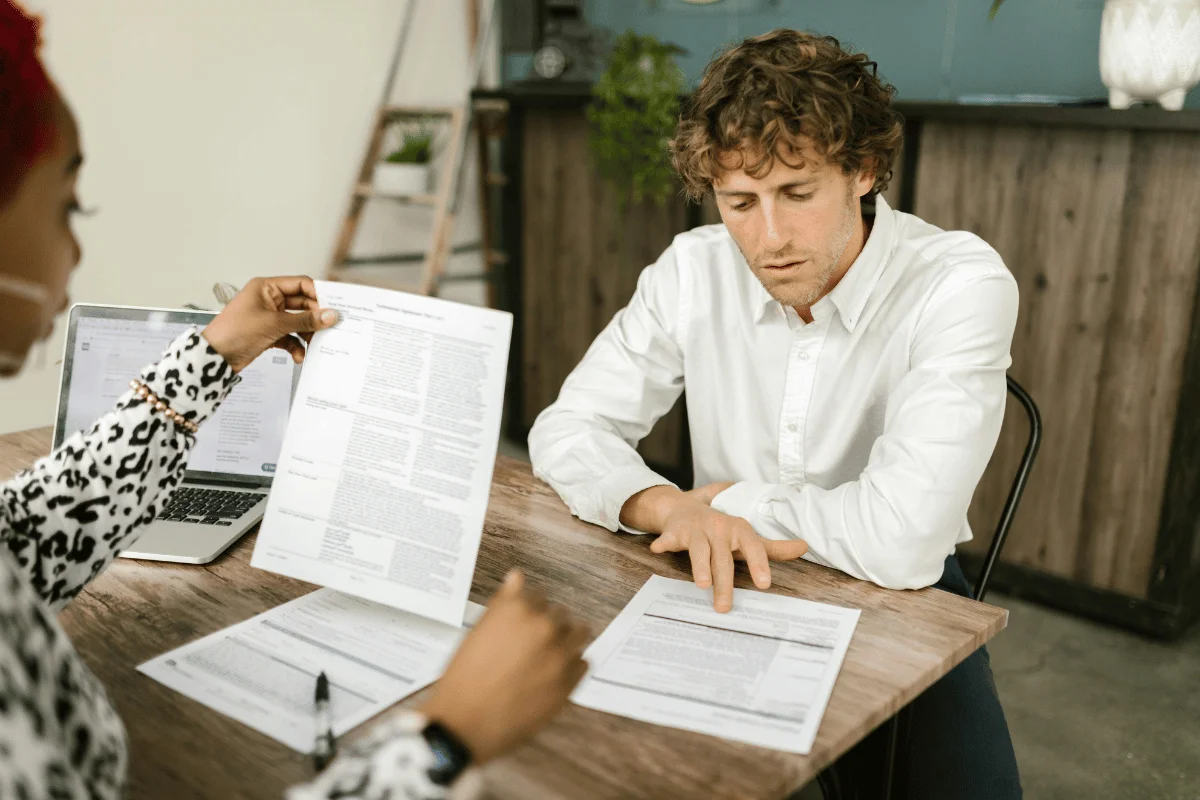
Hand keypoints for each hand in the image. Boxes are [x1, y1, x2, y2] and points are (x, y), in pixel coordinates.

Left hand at [200, 276, 338, 371]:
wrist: (215, 357)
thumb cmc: (235, 332)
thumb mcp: (274, 324)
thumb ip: (304, 320)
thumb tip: (329, 315)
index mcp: (267, 287)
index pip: (300, 284)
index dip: (318, 295)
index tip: (333, 307)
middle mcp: (269, 300)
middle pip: (302, 305)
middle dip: (314, 318)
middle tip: (329, 328)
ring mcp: (269, 317)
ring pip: (297, 322)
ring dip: (306, 334)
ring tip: (315, 344)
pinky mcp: (269, 333)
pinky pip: (290, 337)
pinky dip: (296, 346)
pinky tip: (299, 356)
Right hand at [420, 571, 589, 763]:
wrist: (465, 722)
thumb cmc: (465, 677)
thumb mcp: (479, 631)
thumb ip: (504, 602)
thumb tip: (517, 577)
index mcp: (517, 608)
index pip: (538, 596)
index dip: (529, 612)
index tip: (523, 625)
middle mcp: (543, 626)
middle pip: (561, 614)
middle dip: (548, 626)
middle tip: (532, 645)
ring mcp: (559, 654)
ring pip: (580, 634)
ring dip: (567, 641)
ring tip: (547, 657)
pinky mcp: (569, 682)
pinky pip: (583, 663)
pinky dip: (571, 666)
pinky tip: (551, 675)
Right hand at [623, 483, 808, 612]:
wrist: (685, 507)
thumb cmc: (721, 530)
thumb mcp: (746, 537)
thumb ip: (773, 547)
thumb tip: (804, 547)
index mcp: (739, 530)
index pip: (753, 547)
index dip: (759, 564)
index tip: (764, 584)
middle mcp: (719, 528)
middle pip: (723, 558)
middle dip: (724, 583)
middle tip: (725, 608)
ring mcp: (696, 529)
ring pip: (699, 550)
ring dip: (699, 565)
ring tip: (701, 584)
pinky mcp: (675, 531)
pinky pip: (669, 538)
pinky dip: (664, 543)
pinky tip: (659, 550)